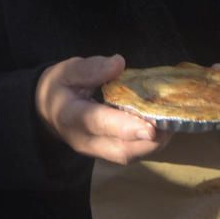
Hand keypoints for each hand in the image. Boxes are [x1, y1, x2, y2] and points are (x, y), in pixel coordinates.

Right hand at [36, 54, 171, 164]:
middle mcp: (86, 140)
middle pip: (121, 150)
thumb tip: (118, 64)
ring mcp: (98, 150)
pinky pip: (131, 151)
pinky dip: (150, 142)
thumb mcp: (66, 71)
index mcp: (72, 117)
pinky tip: (163, 125)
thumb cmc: (58, 87)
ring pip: (129, 155)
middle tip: (171, 122)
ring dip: (154, 142)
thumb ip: (90, 68)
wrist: (47, 111)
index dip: (126, 126)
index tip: (150, 126)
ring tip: (172, 121)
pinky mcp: (108, 151)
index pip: (99, 123)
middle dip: (150, 140)